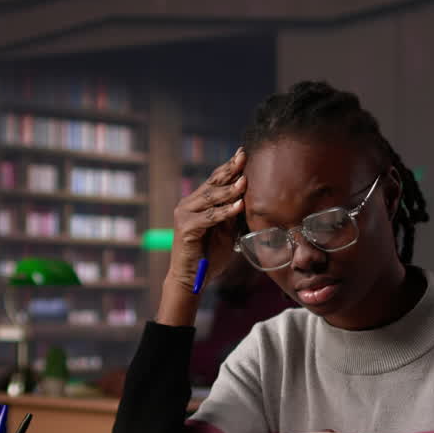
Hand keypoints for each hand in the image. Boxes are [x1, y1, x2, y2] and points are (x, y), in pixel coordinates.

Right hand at [167, 147, 246, 291]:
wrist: (191, 279)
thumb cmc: (210, 256)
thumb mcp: (227, 232)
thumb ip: (233, 215)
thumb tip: (248, 197)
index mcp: (198, 203)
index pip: (215, 181)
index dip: (229, 167)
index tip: (243, 153)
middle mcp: (188, 205)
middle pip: (212, 184)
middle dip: (229, 170)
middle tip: (243, 157)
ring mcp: (185, 215)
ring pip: (210, 198)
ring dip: (229, 190)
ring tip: (244, 181)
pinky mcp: (186, 228)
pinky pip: (209, 217)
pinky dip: (225, 211)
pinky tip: (239, 205)